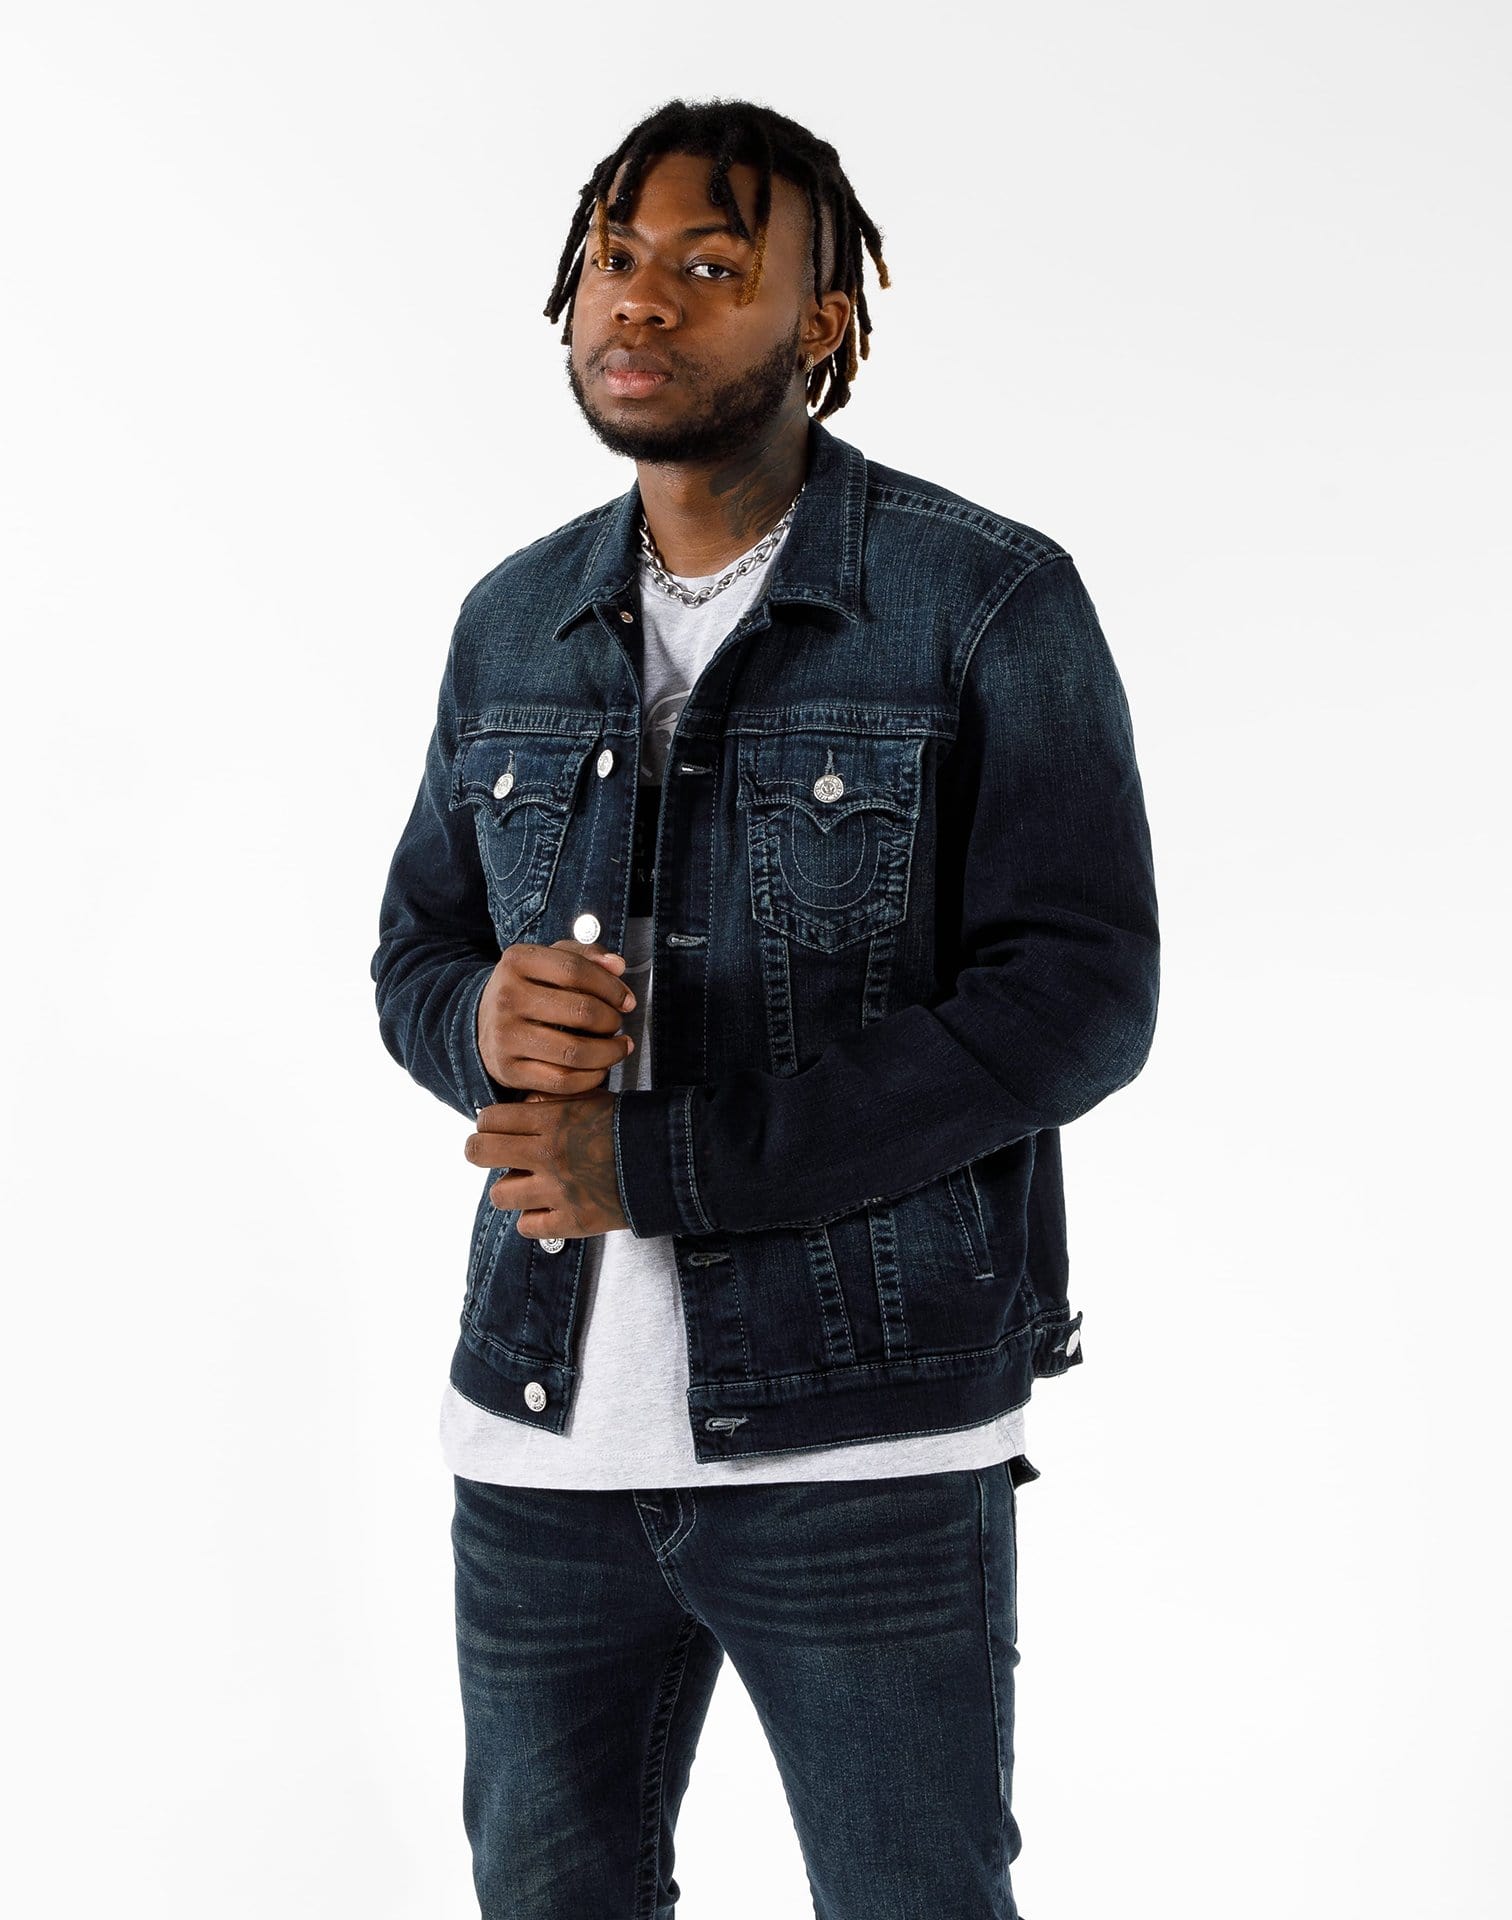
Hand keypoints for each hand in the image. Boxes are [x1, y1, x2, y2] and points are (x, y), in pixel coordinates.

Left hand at [466, 1091, 627, 1238]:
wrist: (671, 1161)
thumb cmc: (631, 1126)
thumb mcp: (591, 1100)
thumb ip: (552, 1103)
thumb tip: (520, 1106)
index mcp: (552, 1120)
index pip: (490, 1119)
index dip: (488, 1123)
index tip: (495, 1128)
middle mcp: (548, 1155)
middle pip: (479, 1152)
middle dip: (481, 1151)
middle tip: (493, 1154)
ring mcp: (558, 1191)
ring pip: (499, 1194)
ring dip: (511, 1189)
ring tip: (529, 1185)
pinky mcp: (572, 1221)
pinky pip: (527, 1226)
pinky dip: (534, 1219)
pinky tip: (548, 1208)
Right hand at [477, 938, 635, 1095]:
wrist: (484, 1022)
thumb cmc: (527, 988)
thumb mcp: (548, 961)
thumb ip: (586, 956)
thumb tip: (617, 966)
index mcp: (517, 961)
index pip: (575, 970)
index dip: (610, 987)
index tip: (626, 1000)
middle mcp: (507, 997)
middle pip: (580, 1011)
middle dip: (611, 1020)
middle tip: (617, 1023)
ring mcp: (505, 1036)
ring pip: (575, 1051)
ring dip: (608, 1053)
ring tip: (617, 1047)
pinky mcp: (508, 1070)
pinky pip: (562, 1081)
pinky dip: (590, 1078)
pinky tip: (599, 1068)